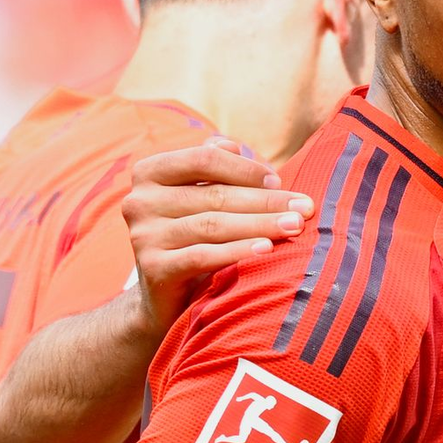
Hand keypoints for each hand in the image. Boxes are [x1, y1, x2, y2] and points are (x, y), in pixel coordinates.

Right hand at [121, 139, 314, 335]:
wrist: (162, 295)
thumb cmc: (192, 235)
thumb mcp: (199, 195)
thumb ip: (214, 167)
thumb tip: (235, 147)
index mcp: (149, 172)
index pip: (204, 159)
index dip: (245, 169)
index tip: (280, 181)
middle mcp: (138, 201)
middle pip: (214, 195)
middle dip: (265, 201)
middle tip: (304, 208)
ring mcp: (143, 235)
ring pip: (212, 225)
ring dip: (260, 224)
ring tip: (294, 226)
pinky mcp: (153, 268)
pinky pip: (203, 256)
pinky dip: (238, 251)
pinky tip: (266, 250)